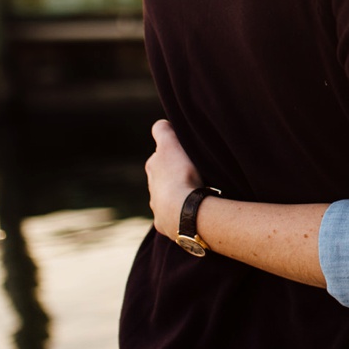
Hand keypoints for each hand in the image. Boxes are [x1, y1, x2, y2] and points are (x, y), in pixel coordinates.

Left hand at [146, 120, 202, 239]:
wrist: (184, 211)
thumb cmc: (180, 176)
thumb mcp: (171, 145)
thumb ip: (163, 131)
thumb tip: (161, 124)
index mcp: (153, 167)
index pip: (160, 156)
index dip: (173, 154)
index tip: (186, 155)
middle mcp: (151, 189)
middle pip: (163, 179)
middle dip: (174, 176)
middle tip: (194, 175)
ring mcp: (158, 209)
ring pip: (168, 199)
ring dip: (179, 196)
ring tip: (197, 194)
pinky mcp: (166, 225)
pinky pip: (175, 217)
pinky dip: (182, 213)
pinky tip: (194, 211)